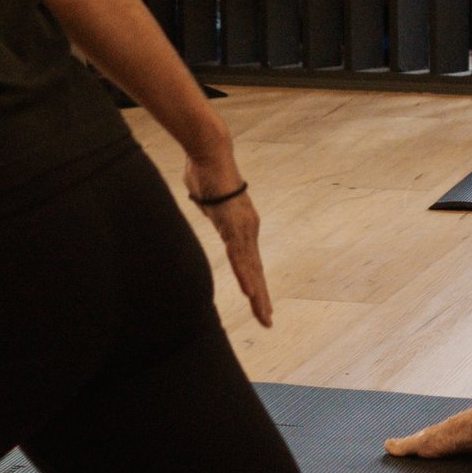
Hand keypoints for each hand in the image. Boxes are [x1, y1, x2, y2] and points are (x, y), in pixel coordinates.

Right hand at [185, 154, 275, 327]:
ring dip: (257, 292)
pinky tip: (249, 291)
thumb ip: (209, 207)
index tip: (260, 304)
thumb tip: (203, 203)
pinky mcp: (232, 224)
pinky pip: (238, 254)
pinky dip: (244, 274)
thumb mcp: (207, 198)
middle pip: (255, 270)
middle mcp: (247, 229)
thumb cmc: (206, 172)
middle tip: (268, 321)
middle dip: (261, 297)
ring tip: (263, 314)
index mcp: (242, 226)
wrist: (210, 152)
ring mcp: (241, 227)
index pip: (250, 262)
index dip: (254, 283)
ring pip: (250, 267)